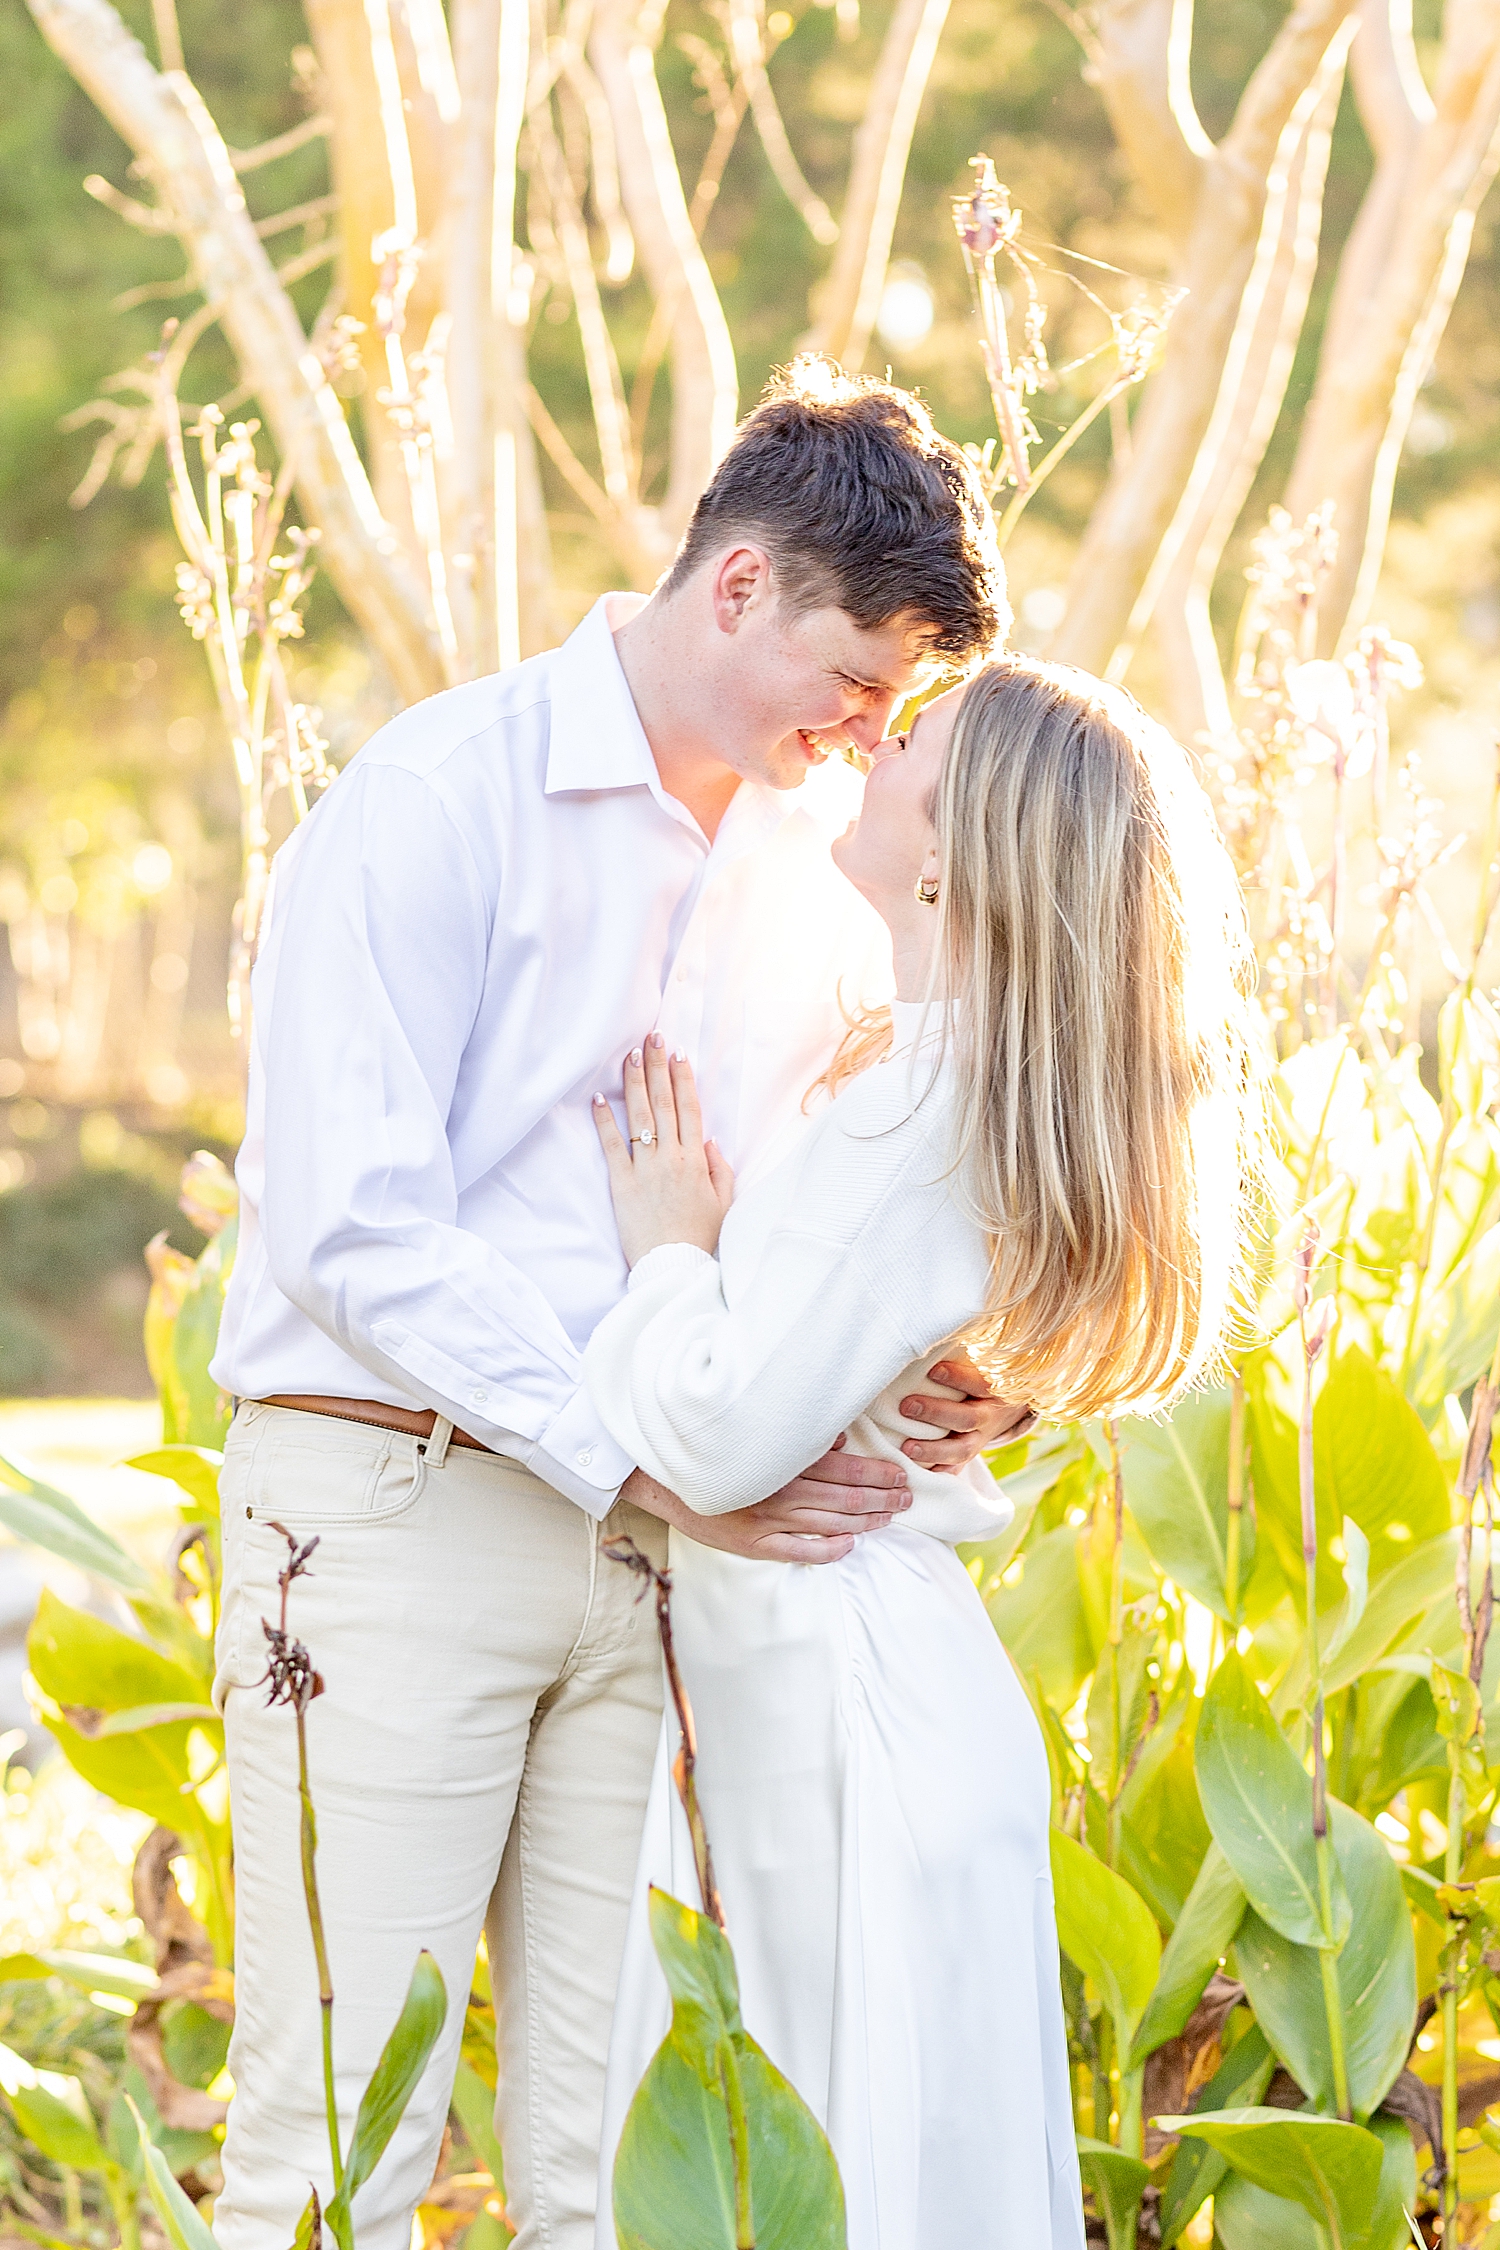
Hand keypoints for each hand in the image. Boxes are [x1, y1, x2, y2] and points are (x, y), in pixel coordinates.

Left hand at [593, 1033, 734, 1266]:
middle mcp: (672, 1157)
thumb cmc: (699, 1237)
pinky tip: (599, 1097)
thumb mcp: (723, 1202)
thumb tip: (709, 1138)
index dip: (684, 1078)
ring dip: (635, 1082)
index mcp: (697, 1159)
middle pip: (665, 1102)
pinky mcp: (622, 1183)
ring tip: (629, 1054)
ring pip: (641, 1116)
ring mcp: (646, 1168)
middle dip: (657, 1066)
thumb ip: (719, 1168)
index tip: (678, 1053)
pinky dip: (605, 1120)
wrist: (674, 1266)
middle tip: (652, 1037)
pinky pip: (613, 1145)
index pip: (690, 1109)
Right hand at [620, 1438, 911, 1564]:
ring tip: (889, 1517)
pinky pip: (799, 1551)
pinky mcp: (754, 1544)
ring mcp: (768, 1520)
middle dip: (881, 1498)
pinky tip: (850, 1545)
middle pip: (844, 1498)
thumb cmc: (719, 1454)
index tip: (900, 1476)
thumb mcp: (758, 1438)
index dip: (876, 1474)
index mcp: (784, 1461)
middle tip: (906, 1498)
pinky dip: (828, 1550)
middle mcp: (780, 1490)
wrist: (668, 1480)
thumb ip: (801, 1441)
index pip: (844, 1469)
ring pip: (829, 1524)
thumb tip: (841, 1440)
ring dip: (865, 1521)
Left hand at [896, 1348, 1035, 1472]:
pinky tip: (916, 1475)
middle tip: (908, 1405)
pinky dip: (938, 1472)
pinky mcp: (971, 1454)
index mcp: (994, 1389)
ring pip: (961, 1449)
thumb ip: (965, 1347)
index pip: (978, 1383)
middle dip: (936, 1413)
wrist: (1012, 1405)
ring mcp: (981, 1438)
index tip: (933, 1370)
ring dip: (933, 1450)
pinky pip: (956, 1469)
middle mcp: (990, 1415)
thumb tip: (931, 1318)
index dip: (958, 1378)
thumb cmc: (986, 1374)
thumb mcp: (986, 1360)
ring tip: (907, 1448)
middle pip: (965, 1418)